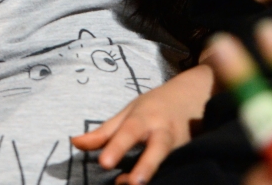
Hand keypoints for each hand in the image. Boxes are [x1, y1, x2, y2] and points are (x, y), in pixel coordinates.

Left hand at [71, 64, 214, 184]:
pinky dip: (169, 179)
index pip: (129, 133)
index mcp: (145, 118)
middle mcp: (165, 132)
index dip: (117, 148)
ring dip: (155, 177)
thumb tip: (75, 143)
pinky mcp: (192, 155)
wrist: (196, 95)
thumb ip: (103, 132)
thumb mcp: (128, 113)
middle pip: (157, 149)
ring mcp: (181, 146)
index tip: (103, 163)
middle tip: (131, 184)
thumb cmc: (155, 106)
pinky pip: (180, 169)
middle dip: (146, 166)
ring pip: (171, 163)